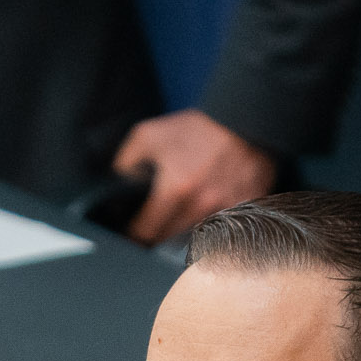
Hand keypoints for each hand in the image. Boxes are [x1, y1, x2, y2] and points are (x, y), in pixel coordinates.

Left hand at [112, 110, 278, 244]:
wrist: (243, 117)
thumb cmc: (195, 128)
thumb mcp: (148, 135)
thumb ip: (124, 163)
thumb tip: (113, 187)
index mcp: (174, 190)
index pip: (145, 233)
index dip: (134, 236)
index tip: (132, 234)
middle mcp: (201, 206)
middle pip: (169, 242)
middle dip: (158, 237)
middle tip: (154, 227)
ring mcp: (227, 211)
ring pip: (197, 241)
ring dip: (185, 236)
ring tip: (181, 222)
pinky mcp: (247, 211)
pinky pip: (225, 234)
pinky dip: (214, 233)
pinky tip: (208, 219)